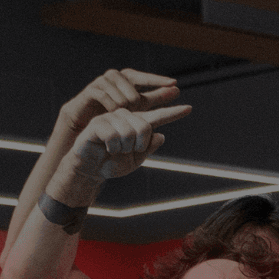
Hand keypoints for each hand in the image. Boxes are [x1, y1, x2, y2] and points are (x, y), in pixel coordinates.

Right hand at [56, 104, 190, 188]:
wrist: (90, 170)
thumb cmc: (112, 164)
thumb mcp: (135, 160)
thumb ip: (148, 148)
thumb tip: (161, 135)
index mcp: (136, 124)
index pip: (158, 117)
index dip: (173, 113)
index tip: (189, 108)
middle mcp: (125, 117)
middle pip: (144, 126)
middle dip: (138, 145)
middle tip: (127, 151)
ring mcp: (110, 117)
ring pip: (129, 131)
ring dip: (123, 148)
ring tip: (114, 149)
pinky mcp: (97, 123)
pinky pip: (113, 134)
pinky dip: (113, 147)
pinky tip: (106, 147)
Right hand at [58, 69, 178, 136]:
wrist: (87, 130)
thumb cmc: (115, 117)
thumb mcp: (138, 108)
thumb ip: (156, 99)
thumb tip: (176, 90)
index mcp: (127, 80)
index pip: (144, 77)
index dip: (157, 80)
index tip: (174, 83)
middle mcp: (114, 77)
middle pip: (133, 84)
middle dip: (135, 99)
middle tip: (131, 110)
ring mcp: (101, 82)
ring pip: (120, 92)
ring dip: (123, 105)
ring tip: (119, 114)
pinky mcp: (90, 91)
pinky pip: (104, 95)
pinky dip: (111, 106)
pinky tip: (112, 113)